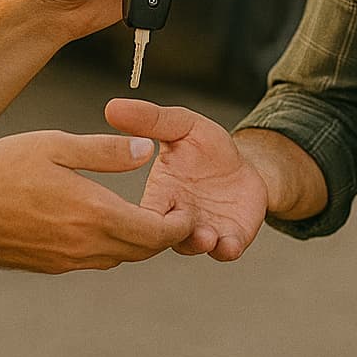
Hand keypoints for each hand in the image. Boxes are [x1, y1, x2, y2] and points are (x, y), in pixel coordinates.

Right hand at [0, 130, 190, 272]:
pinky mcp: (54, 266)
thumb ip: (105, 150)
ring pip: (121, 257)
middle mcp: (86, 244)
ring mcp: (69, 259)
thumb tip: (146, 151)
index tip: (183, 206)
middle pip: (143, 250)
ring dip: (138, 241)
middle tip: (172, 211)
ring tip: (142, 214)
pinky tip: (103, 221)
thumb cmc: (3, 172)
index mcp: (95, 213)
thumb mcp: (56, 145)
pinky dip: (111, 244)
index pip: (155, 232)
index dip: (178, 223)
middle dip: (164, 233)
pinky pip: (96, 259)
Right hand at [105, 99, 267, 260]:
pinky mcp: (230, 237)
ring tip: (205, 237)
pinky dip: (227, 249)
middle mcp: (176, 217)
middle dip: (168, 234)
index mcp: (158, 194)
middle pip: (161, 235)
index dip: (139, 216)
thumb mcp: (180, 125)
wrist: (244, 163)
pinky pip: (226, 249)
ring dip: (197, 244)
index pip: (139, 212)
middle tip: (178, 225)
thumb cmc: (204, 147)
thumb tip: (112, 107)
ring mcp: (202, 230)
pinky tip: (228, 244)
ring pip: (193, 246)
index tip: (148, 210)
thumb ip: (150, 120)